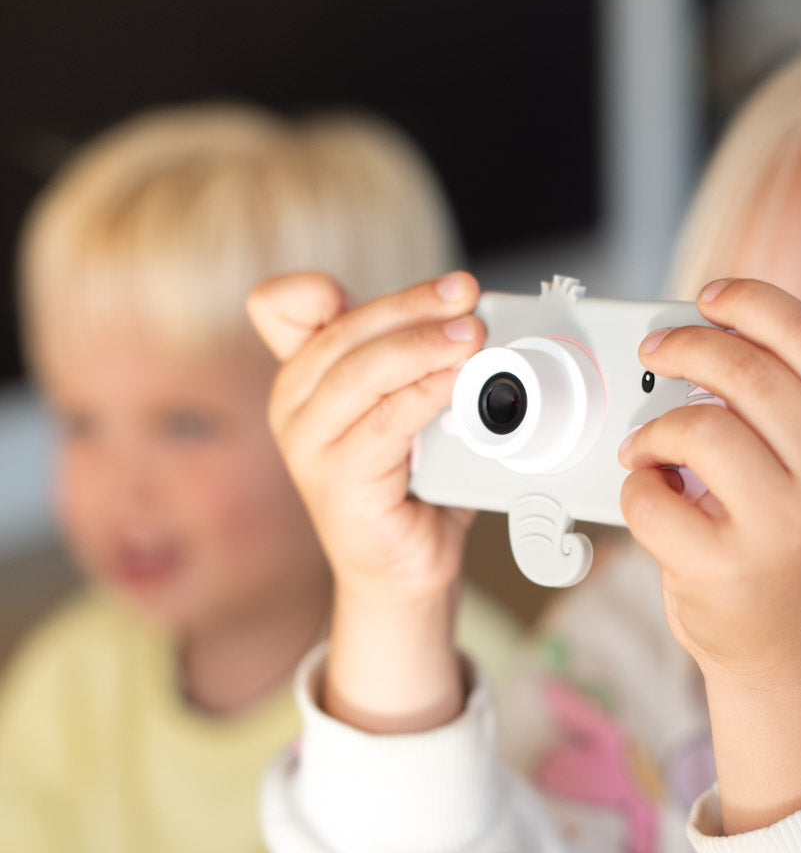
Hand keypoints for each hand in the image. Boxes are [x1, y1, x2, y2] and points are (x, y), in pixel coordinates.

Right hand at [247, 270, 486, 729]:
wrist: (407, 567)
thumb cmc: (414, 484)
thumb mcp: (411, 406)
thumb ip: (416, 361)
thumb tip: (469, 316)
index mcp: (301, 377)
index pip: (278, 307)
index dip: (315, 286)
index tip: (374, 284)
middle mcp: (292, 406)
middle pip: (342, 330)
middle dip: (412, 305)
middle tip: (465, 294)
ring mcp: (308, 446)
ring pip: (361, 371)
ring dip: (423, 345)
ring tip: (472, 335)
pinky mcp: (337, 482)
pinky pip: (386, 421)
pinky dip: (427, 393)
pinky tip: (458, 383)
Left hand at [618, 277, 800, 830]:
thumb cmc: (799, 556)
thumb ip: (787, 413)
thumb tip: (701, 345)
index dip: (749, 302)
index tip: (707, 295)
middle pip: (744, 371)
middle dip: (684, 348)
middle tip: (655, 353)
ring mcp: (784, 526)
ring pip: (696, 427)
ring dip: (653, 429)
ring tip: (645, 448)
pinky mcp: (726, 568)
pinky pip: (651, 497)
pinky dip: (635, 491)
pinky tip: (649, 500)